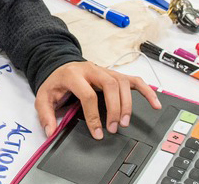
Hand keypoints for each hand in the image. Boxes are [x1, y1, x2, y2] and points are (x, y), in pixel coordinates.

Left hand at [34, 61, 161, 139]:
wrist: (60, 66)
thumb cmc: (56, 82)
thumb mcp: (43, 97)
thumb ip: (46, 115)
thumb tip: (51, 131)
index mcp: (74, 75)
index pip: (88, 95)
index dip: (93, 116)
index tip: (97, 132)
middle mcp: (92, 70)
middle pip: (109, 86)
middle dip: (114, 108)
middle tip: (113, 128)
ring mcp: (105, 71)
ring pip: (122, 82)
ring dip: (127, 104)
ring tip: (124, 122)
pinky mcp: (115, 74)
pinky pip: (135, 80)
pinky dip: (147, 91)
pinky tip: (154, 103)